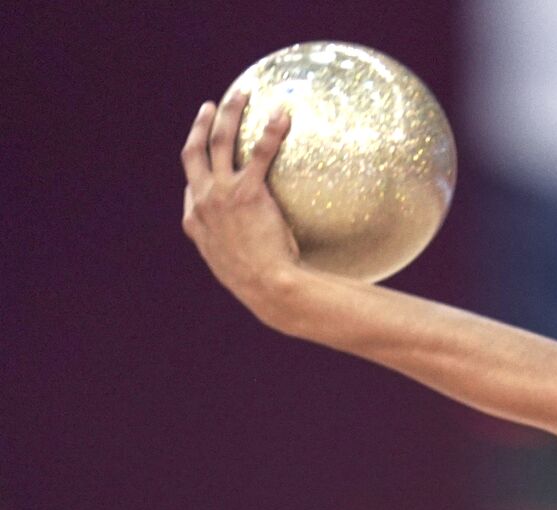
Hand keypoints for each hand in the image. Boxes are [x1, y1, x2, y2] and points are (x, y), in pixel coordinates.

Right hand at [180, 91, 299, 309]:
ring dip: (230, 113)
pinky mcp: (248, 192)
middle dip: (201, 125)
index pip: (191, 185)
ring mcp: (222, 194)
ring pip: (221, 141)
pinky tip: (282, 115)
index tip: (206, 153)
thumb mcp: (233, 265)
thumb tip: (250, 249)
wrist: (265, 286)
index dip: (199, 167)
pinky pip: (261, 153)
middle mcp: (202, 201)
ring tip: (242, 93)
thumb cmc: (257, 281)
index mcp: (195, 220)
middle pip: (195, 152)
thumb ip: (232, 247)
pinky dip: (271, 131)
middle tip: (210, 107)